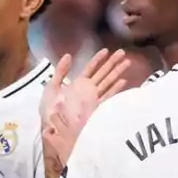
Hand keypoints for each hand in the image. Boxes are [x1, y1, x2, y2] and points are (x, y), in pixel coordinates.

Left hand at [41, 48, 131, 166]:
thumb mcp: (52, 86)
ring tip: (128, 63)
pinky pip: (108, 97)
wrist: (51, 126)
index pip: (90, 69)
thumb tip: (69, 55)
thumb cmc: (49, 109)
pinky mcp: (96, 110)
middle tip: (123, 53)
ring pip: (108, 83)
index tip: (107, 51)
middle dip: (113, 63)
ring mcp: (93, 100)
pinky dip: (115, 89)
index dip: (98, 60)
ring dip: (117, 73)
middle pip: (102, 74)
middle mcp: (88, 91)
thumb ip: (60, 71)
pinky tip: (123, 82)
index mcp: (77, 85)